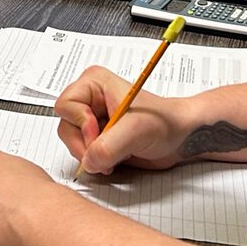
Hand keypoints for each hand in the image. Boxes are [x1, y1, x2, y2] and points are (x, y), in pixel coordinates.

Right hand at [54, 66, 186, 175]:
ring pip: (72, 142)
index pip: (66, 105)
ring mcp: (93, 120)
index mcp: (94, 83)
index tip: (99, 133)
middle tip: (105, 152)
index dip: (81, 123)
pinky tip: (114, 159)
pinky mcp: (97, 138)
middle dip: (84, 144)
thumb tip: (88, 161)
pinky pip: (82, 153)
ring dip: (90, 155)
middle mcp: (90, 100)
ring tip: (114, 156)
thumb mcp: (136, 130)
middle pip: (66, 126)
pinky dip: (95, 161)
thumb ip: (109, 145)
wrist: (180, 138)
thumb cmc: (166, 123)